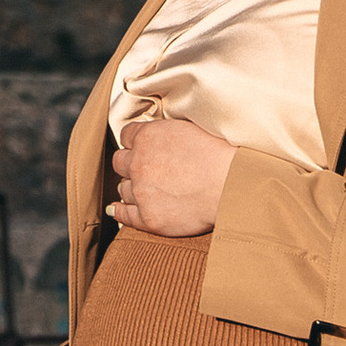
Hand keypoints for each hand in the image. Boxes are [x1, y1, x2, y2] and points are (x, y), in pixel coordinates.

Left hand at [108, 115, 234, 239]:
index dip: (134, 142)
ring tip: (141, 189)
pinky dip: (120, 212)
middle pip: (120, 162)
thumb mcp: (187, 128)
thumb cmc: (218, 154)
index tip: (140, 147)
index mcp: (147, 136)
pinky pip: (125, 215)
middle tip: (142, 169)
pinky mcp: (148, 217)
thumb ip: (165, 132)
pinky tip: (116, 210)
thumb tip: (159, 136)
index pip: (126, 136)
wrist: (229, 184)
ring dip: (130, 187)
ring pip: (123, 188)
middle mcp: (138, 162)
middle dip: (130, 164)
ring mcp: (141, 191)